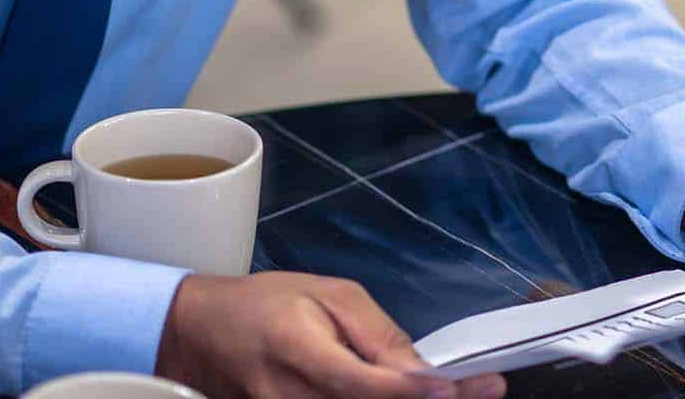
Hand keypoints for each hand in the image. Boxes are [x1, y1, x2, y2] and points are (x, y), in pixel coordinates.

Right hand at [155, 271, 506, 398]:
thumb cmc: (267, 305)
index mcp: (299, 352)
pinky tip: (407, 397)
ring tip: (457, 393)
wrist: (202, 336)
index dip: (420, 392)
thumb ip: (378, 337)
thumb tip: (424, 375)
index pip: (369, 386)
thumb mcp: (330, 297)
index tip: (470, 388)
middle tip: (482, 392)